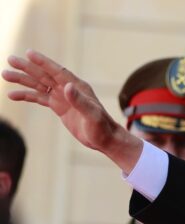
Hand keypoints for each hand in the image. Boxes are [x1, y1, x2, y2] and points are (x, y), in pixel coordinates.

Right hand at [2, 50, 141, 172]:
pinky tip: (12, 95)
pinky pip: (40, 98)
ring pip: (39, 85)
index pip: (58, 71)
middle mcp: (69, 89)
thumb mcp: (92, 115)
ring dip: (23, 80)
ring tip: (5, 75)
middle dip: (27, 68)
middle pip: (45, 75)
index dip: (44, 62)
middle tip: (10, 59)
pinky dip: (26, 96)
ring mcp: (63, 98)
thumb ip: (79, 101)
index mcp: (77, 87)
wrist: (105, 139)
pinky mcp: (59, 107)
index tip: (28, 53)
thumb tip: (66, 86)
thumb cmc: (102, 127)